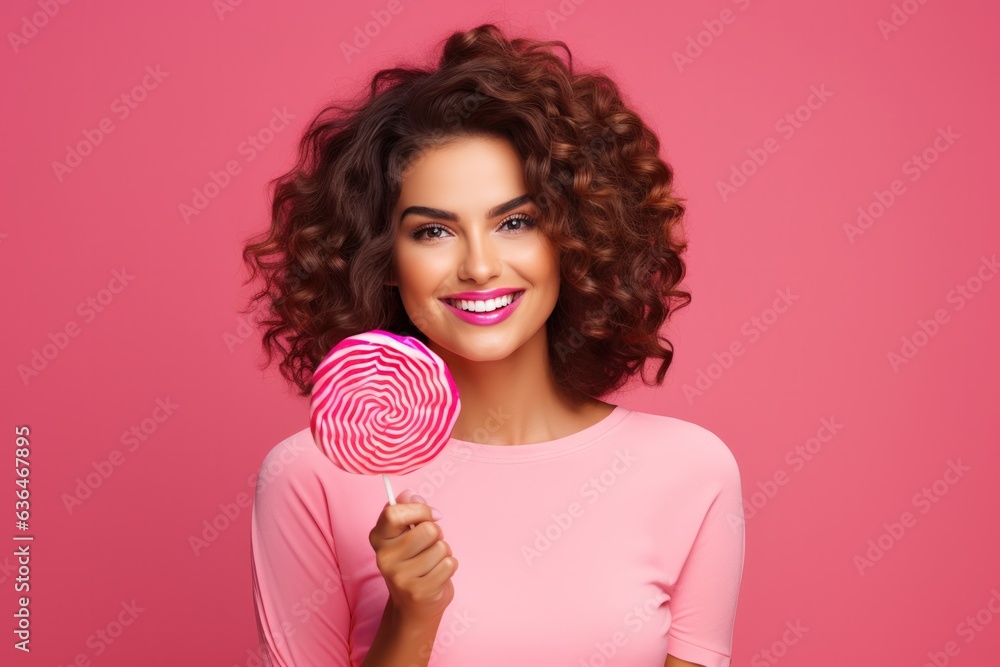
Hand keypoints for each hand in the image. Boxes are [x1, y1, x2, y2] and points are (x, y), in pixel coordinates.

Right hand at [368, 489, 458, 625]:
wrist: (413, 606)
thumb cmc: (413, 562)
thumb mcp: (405, 534)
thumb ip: (407, 510)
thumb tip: (409, 494)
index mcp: (378, 538)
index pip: (393, 512)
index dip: (420, 510)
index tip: (432, 515)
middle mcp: (384, 557)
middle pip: (428, 530)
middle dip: (437, 535)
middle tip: (430, 546)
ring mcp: (399, 576)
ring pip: (442, 547)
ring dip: (444, 553)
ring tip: (432, 563)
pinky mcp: (418, 592)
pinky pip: (449, 565)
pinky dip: (449, 567)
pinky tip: (437, 575)